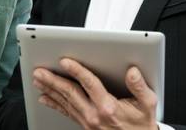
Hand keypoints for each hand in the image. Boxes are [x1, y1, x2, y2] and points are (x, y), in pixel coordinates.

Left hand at [33, 58, 158, 129]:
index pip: (89, 84)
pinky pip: (66, 112)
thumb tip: (132, 72)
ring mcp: (87, 121)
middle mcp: (94, 114)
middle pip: (70, 93)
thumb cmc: (142, 124)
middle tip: (40, 71)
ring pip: (65, 102)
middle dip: (53, 80)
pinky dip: (54, 104)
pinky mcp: (85, 125)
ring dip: (50, 90)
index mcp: (109, 107)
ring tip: (38, 80)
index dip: (76, 71)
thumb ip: (140, 86)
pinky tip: (45, 98)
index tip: (65, 61)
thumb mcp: (148, 105)